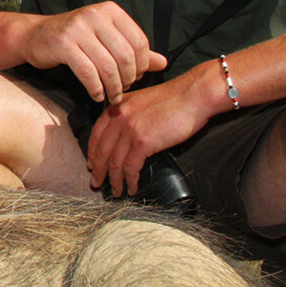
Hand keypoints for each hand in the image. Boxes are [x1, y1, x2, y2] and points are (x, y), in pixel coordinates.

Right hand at [21, 2, 167, 102]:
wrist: (36, 35)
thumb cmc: (75, 38)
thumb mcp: (106, 39)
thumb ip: (134, 50)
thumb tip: (163, 63)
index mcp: (111, 11)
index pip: (139, 41)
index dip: (141, 65)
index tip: (135, 77)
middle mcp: (96, 15)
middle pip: (125, 56)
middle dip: (128, 79)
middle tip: (123, 90)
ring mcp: (78, 28)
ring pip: (107, 66)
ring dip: (113, 88)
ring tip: (112, 96)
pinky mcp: (64, 44)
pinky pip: (87, 72)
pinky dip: (95, 88)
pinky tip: (96, 95)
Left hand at [84, 67, 218, 196]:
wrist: (193, 95)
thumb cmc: (174, 99)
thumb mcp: (141, 102)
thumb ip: (127, 115)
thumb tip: (122, 137)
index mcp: (117, 107)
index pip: (96, 135)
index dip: (93, 153)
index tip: (92, 165)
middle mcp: (118, 118)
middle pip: (101, 150)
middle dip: (98, 171)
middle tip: (97, 183)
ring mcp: (129, 130)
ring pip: (114, 162)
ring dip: (114, 180)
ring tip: (116, 191)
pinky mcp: (143, 142)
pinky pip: (130, 168)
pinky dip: (130, 181)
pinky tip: (133, 187)